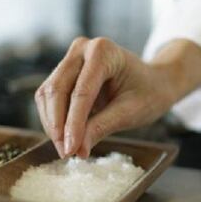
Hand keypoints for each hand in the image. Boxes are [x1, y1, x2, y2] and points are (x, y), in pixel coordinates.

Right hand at [35, 37, 200, 157]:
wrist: (152, 82)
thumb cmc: (148, 93)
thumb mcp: (130, 112)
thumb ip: (102, 127)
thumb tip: (77, 150)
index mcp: (104, 51)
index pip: (81, 92)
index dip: (73, 123)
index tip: (70, 150)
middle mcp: (83, 48)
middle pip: (58, 89)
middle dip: (58, 125)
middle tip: (65, 153)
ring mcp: (71, 57)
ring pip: (48, 93)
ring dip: (52, 123)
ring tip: (66, 148)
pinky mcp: (64, 70)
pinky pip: (49, 96)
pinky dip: (53, 118)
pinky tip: (64, 135)